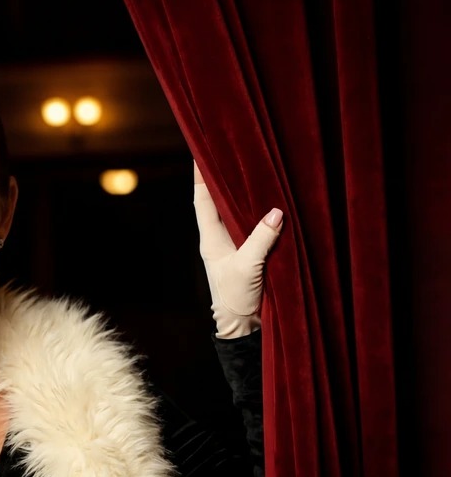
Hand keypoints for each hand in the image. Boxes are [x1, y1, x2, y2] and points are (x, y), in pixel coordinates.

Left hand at [194, 161, 283, 338]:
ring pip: (237, 213)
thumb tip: (277, 212)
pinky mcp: (250, 253)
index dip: (201, 178)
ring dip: (243, 194)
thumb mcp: (248, 267)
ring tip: (250, 167)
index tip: (200, 154)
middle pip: (219, 201)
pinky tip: (270, 199)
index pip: (203, 201)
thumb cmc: (236, 298)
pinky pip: (254, 227)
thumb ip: (261, 239)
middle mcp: (220, 238)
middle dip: (223, 178)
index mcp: (211, 239)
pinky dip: (260, 213)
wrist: (243, 325)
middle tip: (229, 151)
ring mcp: (235, 245)